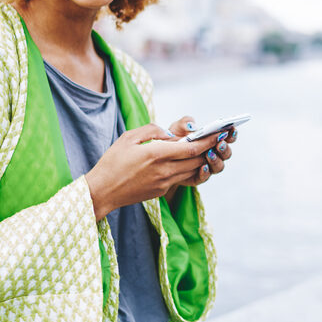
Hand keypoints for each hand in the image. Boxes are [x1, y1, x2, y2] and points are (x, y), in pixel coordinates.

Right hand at [85, 122, 224, 220]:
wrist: (102, 191)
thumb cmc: (112, 161)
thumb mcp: (129, 138)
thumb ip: (152, 130)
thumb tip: (170, 133)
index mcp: (156, 154)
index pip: (191, 149)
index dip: (208, 141)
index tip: (219, 133)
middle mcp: (164, 170)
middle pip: (196, 160)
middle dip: (210, 149)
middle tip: (219, 139)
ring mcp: (164, 183)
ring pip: (191, 171)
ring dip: (201, 161)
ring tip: (208, 149)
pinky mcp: (161, 191)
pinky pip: (181, 179)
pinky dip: (188, 169)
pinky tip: (188, 161)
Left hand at [164, 116, 237, 199]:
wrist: (161, 157)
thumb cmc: (173, 139)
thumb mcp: (177, 128)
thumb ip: (185, 123)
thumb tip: (193, 126)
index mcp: (213, 140)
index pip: (228, 137)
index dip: (232, 134)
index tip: (231, 129)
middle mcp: (214, 154)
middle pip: (226, 153)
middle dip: (224, 148)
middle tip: (219, 143)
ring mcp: (208, 166)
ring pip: (219, 166)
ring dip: (216, 160)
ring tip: (209, 154)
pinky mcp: (198, 177)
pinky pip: (205, 177)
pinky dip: (205, 172)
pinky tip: (202, 167)